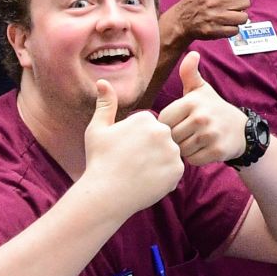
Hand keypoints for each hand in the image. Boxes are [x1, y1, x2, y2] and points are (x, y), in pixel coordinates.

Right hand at [77, 80, 183, 218]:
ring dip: (158, 163)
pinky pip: (173, 171)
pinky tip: (147, 181)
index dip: (136, 140)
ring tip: (139, 172)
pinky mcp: (178, 170)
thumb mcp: (98, 130)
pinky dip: (163, 177)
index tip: (124, 151)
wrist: (107, 194)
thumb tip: (103, 81)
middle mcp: (163, 132)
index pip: (148, 127)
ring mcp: (172, 151)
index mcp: (146, 119)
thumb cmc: (99, 160)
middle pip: (161, 139)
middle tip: (132, 163)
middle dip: (150, 150)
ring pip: (168, 155)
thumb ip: (105, 104)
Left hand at [160, 51, 248, 166]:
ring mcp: (210, 135)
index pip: (164, 120)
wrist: (242, 130)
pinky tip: (203, 149)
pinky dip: (196, 158)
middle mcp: (202, 117)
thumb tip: (192, 54)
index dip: (169, 123)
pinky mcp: (217, 151)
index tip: (179, 121)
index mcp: (193, 102)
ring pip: (181, 149)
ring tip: (195, 140)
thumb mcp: (201, 90)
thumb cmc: (214, 109)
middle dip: (177, 138)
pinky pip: (193, 160)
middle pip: (172, 136)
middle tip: (188, 133)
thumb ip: (190, 73)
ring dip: (185, 149)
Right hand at [165, 0, 250, 42]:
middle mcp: (215, 0)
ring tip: (226, 14)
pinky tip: (222, 24)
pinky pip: (235, 30)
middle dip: (238, 5)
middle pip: (245, 3)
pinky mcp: (214, 30)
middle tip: (227, 5)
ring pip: (242, 17)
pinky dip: (231, 29)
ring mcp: (215, 16)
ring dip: (237, 17)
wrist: (181, 19)